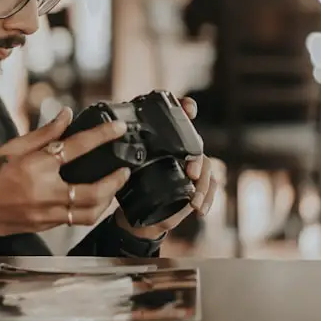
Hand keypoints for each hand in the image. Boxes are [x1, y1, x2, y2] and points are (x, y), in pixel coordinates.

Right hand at [0, 108, 131, 236]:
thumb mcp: (11, 147)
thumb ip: (44, 133)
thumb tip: (66, 115)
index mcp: (36, 167)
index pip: (78, 147)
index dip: (102, 136)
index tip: (118, 130)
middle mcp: (45, 193)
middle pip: (94, 191)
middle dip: (115, 180)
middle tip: (124, 169)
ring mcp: (45, 214)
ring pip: (89, 213)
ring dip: (106, 200)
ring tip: (112, 187)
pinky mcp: (42, 227)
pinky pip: (74, 221)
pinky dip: (88, 210)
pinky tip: (91, 200)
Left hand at [113, 95, 222, 239]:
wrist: (135, 212)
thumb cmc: (128, 184)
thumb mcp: (121, 166)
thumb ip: (119, 152)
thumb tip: (111, 136)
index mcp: (163, 139)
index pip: (178, 117)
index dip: (186, 107)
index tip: (189, 109)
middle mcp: (180, 148)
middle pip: (196, 146)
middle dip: (196, 159)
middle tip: (191, 172)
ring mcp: (191, 165)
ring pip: (206, 167)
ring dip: (203, 184)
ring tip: (194, 201)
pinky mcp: (197, 183)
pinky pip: (210, 186)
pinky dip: (208, 198)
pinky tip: (200, 210)